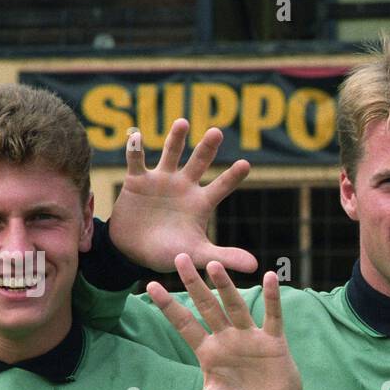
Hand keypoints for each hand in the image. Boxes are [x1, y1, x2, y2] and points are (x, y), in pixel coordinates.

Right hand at [108, 118, 258, 275]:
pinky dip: (134, 148)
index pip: (221, 186)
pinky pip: (136, 160)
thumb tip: (256, 267)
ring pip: (170, 153)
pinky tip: (135, 135)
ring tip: (183, 122)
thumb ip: (225, 256)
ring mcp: (161, 180)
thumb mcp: (198, 254)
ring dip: (176, 138)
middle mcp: (183, 186)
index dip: (232, 177)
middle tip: (217, 132)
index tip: (246, 164)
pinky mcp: (137, 180)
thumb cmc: (170, 252)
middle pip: (199, 162)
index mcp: (200, 202)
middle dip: (207, 148)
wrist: (134, 252)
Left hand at [137, 257, 312, 389]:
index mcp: (208, 354)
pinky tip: (269, 277)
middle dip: (193, 283)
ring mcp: (250, 339)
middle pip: (207, 306)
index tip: (149, 285)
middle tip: (179, 257)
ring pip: (235, 306)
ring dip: (225, 286)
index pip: (184, 324)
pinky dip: (272, 298)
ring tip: (214, 264)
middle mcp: (227, 340)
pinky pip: (273, 316)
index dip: (168, 306)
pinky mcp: (274, 343)